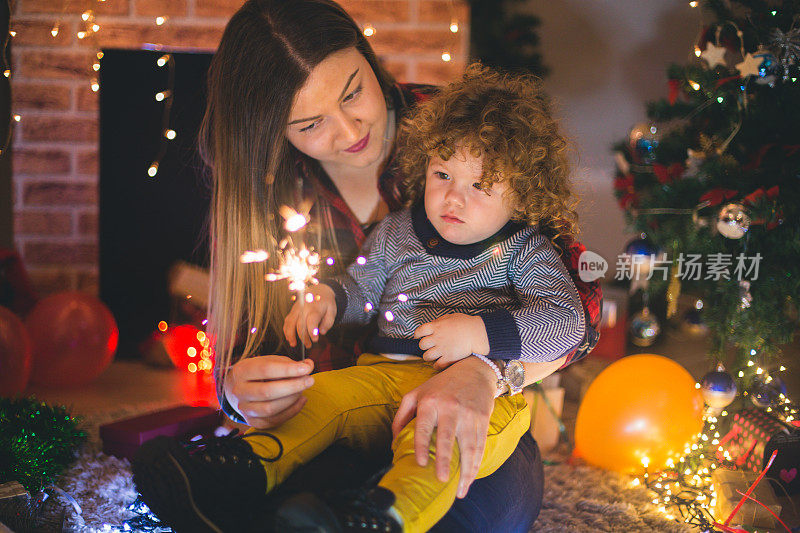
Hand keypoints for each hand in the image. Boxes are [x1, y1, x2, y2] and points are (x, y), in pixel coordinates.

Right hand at [224, 355, 314, 428]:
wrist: (241, 389)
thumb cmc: (259, 373)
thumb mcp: (270, 361)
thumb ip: (289, 363)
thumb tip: (308, 365)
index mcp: (242, 371)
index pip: (266, 370)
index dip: (288, 369)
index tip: (307, 368)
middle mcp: (239, 391)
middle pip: (267, 392)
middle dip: (293, 386)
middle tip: (310, 380)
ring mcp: (244, 408)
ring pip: (270, 409)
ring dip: (292, 399)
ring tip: (303, 390)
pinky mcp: (253, 421)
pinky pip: (275, 420)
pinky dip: (292, 411)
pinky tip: (301, 400)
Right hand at [283, 284, 336, 348]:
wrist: (320, 290)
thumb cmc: (326, 302)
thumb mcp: (332, 311)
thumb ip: (328, 322)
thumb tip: (322, 332)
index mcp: (315, 308)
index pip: (312, 321)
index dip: (312, 332)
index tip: (315, 339)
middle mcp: (303, 308)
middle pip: (300, 325)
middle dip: (304, 337)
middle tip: (309, 345)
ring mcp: (296, 309)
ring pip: (290, 323)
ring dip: (291, 335)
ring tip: (293, 344)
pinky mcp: (292, 311)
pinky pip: (287, 321)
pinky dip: (286, 330)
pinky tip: (289, 337)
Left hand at [391, 356, 495, 497]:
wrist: (474, 370)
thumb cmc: (441, 385)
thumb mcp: (417, 393)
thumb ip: (402, 416)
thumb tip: (394, 443)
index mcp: (431, 402)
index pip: (424, 427)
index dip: (421, 445)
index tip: (420, 463)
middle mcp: (450, 408)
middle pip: (447, 438)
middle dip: (444, 460)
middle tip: (441, 480)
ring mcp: (468, 414)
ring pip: (468, 446)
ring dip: (465, 470)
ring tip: (460, 490)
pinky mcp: (482, 419)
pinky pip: (480, 445)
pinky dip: (476, 464)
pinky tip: (470, 479)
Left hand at [414, 313, 489, 368]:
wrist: (478, 333)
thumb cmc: (466, 323)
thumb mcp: (450, 317)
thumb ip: (439, 321)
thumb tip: (432, 325)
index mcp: (436, 327)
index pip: (419, 331)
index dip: (417, 334)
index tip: (418, 336)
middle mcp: (437, 338)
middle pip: (422, 345)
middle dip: (424, 346)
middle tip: (429, 346)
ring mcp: (442, 349)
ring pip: (426, 356)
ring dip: (429, 356)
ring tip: (434, 355)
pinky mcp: (449, 358)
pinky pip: (437, 366)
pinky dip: (436, 365)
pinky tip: (439, 363)